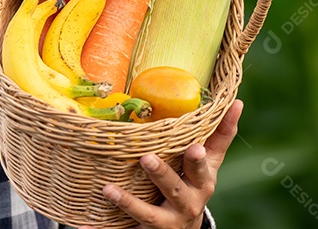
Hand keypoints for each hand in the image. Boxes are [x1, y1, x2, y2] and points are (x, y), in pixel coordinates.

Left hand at [79, 99, 242, 228]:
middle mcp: (185, 204)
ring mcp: (163, 222)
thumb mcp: (210, 165)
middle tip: (146, 158)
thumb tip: (237, 101)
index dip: (197, 160)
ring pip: (146, 215)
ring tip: (108, 189)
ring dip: (127, 203)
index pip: (200, 170)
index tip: (192, 148)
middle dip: (161, 175)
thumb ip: (221, 135)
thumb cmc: (195, 185)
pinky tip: (80, 227)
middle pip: (174, 190)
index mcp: (201, 184)